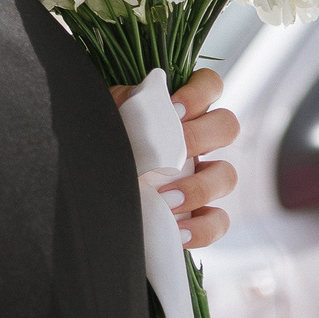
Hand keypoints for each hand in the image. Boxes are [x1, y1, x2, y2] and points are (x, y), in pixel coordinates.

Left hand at [111, 68, 239, 249]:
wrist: (90, 192)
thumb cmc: (103, 144)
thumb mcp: (109, 116)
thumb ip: (125, 102)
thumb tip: (139, 98)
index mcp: (179, 111)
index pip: (209, 85)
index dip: (200, 92)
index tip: (174, 108)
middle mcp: (198, 141)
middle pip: (227, 125)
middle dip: (203, 137)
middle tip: (175, 151)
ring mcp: (204, 177)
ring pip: (228, 175)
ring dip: (202, 186)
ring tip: (167, 198)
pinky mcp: (201, 214)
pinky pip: (219, 221)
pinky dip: (203, 228)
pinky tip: (178, 232)